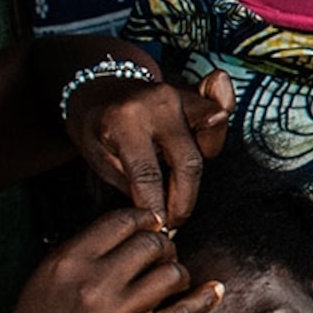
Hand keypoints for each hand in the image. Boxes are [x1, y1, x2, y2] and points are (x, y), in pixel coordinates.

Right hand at [0, 207, 221, 312]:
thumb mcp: (50, 274)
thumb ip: (88, 248)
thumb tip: (137, 227)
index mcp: (70, 260)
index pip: (123, 221)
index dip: (145, 219)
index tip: (152, 226)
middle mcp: (94, 283)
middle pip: (152, 244)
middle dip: (163, 247)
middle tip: (162, 257)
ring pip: (171, 273)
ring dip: (178, 273)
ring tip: (170, 282)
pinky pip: (183, 312)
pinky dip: (204, 298)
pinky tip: (214, 290)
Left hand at [67, 66, 233, 225]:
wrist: (97, 85)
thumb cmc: (94, 124)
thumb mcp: (96, 156)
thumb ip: (131, 182)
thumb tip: (158, 212)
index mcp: (124, 120)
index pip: (147, 175)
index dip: (155, 207)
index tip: (158, 227)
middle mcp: (156, 103)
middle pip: (187, 163)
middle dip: (183, 201)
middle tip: (173, 222)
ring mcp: (178, 94)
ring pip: (210, 139)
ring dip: (199, 169)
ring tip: (179, 187)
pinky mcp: (193, 93)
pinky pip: (219, 114)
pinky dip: (214, 135)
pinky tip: (200, 150)